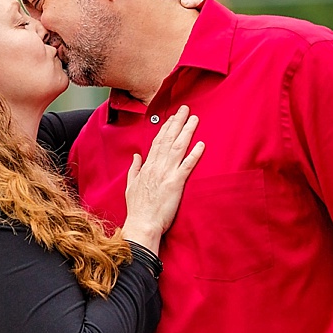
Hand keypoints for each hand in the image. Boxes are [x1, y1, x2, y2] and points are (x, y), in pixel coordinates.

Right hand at [122, 105, 204, 253]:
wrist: (142, 224)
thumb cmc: (138, 208)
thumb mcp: (131, 185)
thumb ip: (135, 168)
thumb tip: (136, 156)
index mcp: (147, 166)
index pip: (157, 141)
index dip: (166, 128)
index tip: (172, 117)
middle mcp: (157, 167)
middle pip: (169, 139)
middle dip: (177, 122)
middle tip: (185, 109)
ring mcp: (166, 174)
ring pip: (178, 148)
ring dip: (187, 132)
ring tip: (194, 119)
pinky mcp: (176, 184)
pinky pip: (187, 166)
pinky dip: (194, 154)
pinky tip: (201, 144)